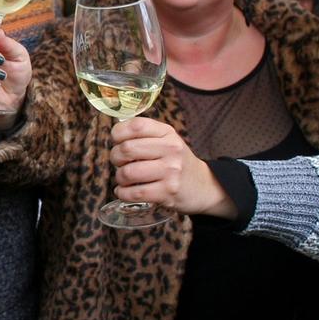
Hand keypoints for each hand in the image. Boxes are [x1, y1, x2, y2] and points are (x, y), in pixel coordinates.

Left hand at [109, 118, 236, 218]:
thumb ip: (144, 135)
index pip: (136, 125)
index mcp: (167, 133)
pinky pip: (135, 193)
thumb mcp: (166, 141)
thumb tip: (114, 135)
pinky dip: (123, 193)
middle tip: (120, 163)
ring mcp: (171, 171)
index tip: (117, 141)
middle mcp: (171, 149)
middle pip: (126, 149)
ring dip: (119, 178)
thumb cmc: (176, 162)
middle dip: (115, 158)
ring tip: (124, 179)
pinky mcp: (168, 192)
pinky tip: (125, 191)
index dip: (118, 133)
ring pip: (128, 173)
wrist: (204, 186)